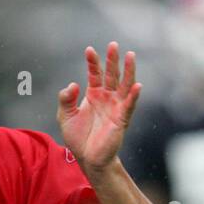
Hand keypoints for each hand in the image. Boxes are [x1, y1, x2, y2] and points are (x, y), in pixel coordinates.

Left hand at [57, 42, 140, 174]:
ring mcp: (115, 107)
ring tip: (130, 55)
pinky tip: (138, 85)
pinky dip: (134, 96)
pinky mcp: (121, 119)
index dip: (93, 62)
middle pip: (112, 75)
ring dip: (128, 71)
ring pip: (124, 85)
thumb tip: (73, 84)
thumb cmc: (78, 138)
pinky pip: (129, 105)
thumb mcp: (65, 116)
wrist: (87, 158)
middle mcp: (107, 98)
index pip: (95, 73)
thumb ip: (65, 100)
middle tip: (113, 45)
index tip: (89, 50)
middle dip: (112, 60)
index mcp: (94, 94)